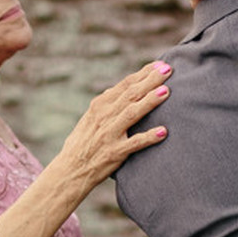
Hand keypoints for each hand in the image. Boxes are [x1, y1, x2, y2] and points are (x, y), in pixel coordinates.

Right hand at [57, 61, 171, 189]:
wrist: (69, 171)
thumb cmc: (82, 144)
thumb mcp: (88, 119)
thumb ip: (103, 104)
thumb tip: (113, 90)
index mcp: (99, 106)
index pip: (125, 85)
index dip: (143, 73)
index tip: (159, 64)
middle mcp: (104, 117)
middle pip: (131, 94)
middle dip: (150, 80)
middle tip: (168, 70)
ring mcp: (109, 134)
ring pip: (132, 113)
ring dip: (150, 102)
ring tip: (166, 92)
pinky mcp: (115, 152)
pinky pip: (134, 143)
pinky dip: (149, 137)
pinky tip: (163, 132)